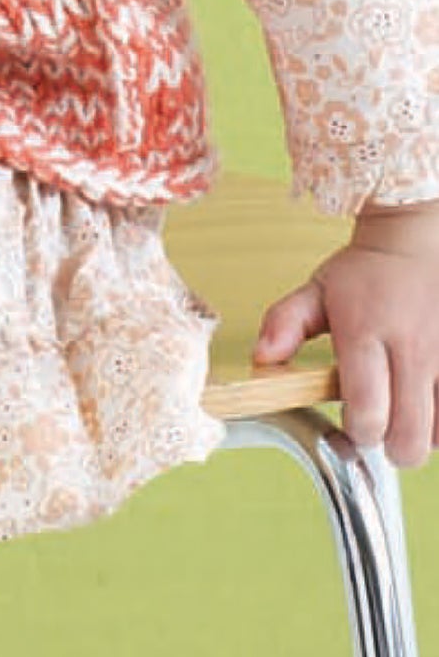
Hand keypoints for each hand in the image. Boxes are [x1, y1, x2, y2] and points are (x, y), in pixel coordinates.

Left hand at [253, 203, 438, 466]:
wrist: (415, 239)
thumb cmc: (365, 273)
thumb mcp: (317, 290)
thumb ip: (285, 322)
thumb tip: (261, 358)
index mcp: (365, 331)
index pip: (367, 413)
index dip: (356, 431)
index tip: (351, 419)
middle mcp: (411, 347)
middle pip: (407, 438)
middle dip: (388, 444)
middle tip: (380, 422)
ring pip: (438, 434)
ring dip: (420, 432)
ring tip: (404, 407)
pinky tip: (426, 400)